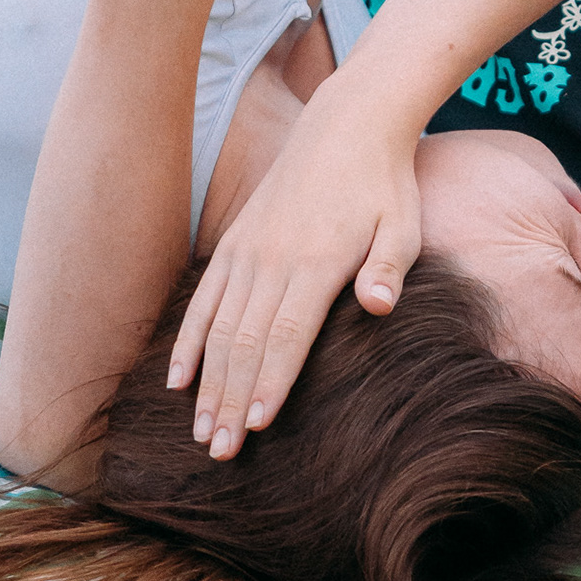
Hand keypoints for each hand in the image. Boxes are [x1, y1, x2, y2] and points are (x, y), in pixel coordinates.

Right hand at [169, 86, 422, 456]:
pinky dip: (187, 342)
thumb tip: (381, 307)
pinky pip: (203, 300)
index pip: (287, 335)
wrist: (346, 128)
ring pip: (217, 329)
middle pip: (244, 342)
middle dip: (231, 400)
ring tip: (200, 432)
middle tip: (220, 452)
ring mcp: (247, 252)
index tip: (258, 427)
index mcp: (315, 262)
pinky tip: (177, 382)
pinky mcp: (234, 246)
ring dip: (207, 384)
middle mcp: (272, 260)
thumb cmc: (384, 186)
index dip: (270, 382)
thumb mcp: (403, 224)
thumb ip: (390, 267)